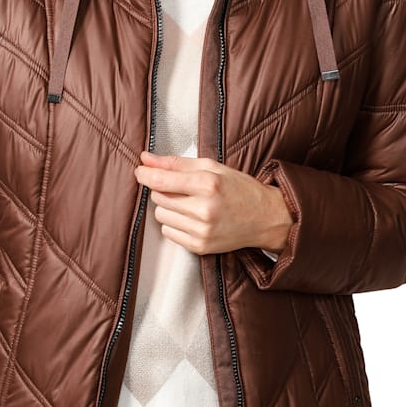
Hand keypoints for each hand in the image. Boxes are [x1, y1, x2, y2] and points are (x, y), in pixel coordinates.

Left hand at [134, 151, 292, 255]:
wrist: (265, 218)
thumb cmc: (239, 189)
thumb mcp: (211, 167)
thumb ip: (175, 163)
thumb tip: (145, 159)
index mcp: (208, 184)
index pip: (161, 181)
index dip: (145, 175)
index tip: (141, 171)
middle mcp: (204, 209)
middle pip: (158, 198)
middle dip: (164, 190)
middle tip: (182, 188)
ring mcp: (202, 231)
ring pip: (161, 216)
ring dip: (169, 208)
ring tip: (190, 204)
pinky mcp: (200, 247)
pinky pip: (168, 233)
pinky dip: (175, 224)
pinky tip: (193, 219)